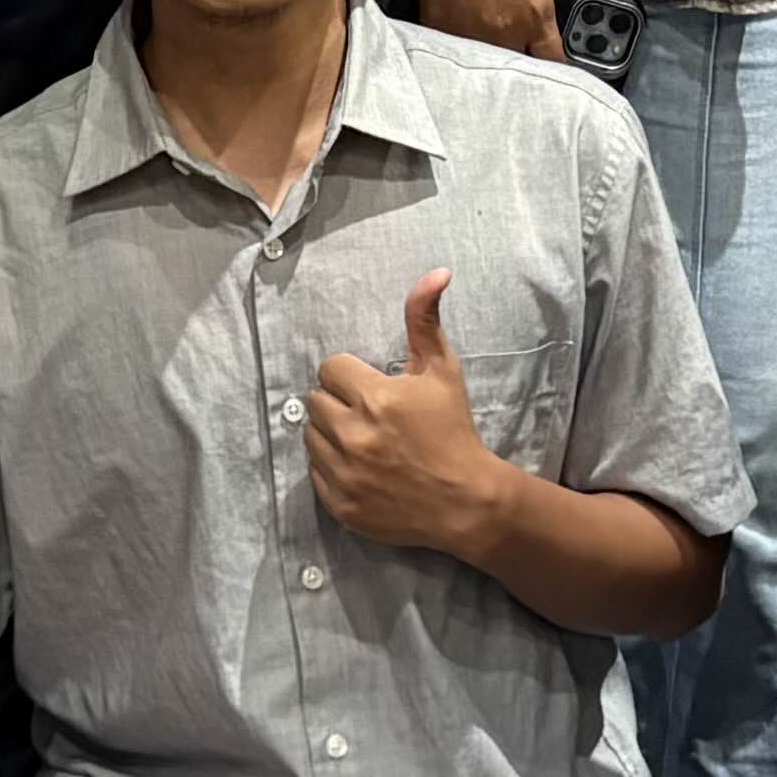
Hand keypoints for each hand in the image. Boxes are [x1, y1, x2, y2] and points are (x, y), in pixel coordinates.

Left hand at [306, 273, 511, 558]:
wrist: (465, 502)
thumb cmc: (454, 430)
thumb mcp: (444, 370)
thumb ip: (425, 320)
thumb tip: (436, 272)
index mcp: (374, 397)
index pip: (330, 369)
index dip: (352, 376)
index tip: (373, 389)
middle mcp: (352, 435)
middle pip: (315, 401)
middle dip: (338, 402)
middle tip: (368, 415)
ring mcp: (343, 473)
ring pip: (311, 436)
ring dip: (331, 433)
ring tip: (363, 440)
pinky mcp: (338, 504)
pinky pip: (314, 472)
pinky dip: (332, 468)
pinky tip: (361, 467)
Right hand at [410, 0, 558, 57]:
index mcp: (537, 13)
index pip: (552, 59)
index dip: (551, 63)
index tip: (545, 59)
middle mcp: (506, 29)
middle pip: (516, 64)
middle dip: (516, 58)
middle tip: (510, 46)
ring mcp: (470, 29)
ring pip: (481, 61)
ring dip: (483, 52)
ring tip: (480, 38)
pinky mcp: (439, 21)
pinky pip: (446, 45)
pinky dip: (450, 42)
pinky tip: (451, 31)